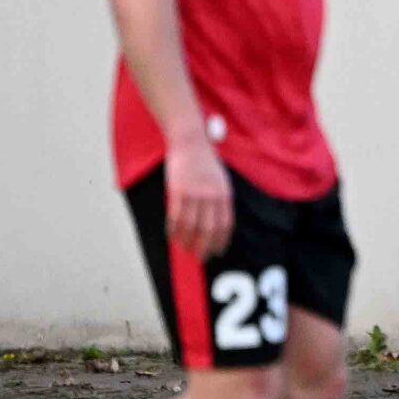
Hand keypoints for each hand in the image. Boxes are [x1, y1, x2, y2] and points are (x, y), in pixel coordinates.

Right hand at [165, 132, 233, 259]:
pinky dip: (174, 230)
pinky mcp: (178, 191)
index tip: (218, 252)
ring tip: (185, 249)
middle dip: (205, 246)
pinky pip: (175, 216)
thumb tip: (216, 221)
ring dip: (187, 241)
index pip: (226, 224)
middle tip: (201, 257)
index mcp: (225, 193)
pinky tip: (172, 237)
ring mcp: (195, 193)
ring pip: (190, 226)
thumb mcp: (221, 179)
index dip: (221, 240)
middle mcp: (212, 195)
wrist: (190, 142)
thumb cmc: (205, 161)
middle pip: (209, 229)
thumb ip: (220, 199)